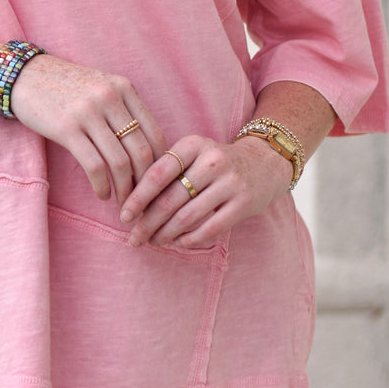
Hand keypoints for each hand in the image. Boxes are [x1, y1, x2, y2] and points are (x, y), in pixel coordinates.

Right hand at [9, 55, 165, 204]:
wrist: (24, 76)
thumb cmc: (66, 87)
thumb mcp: (101, 87)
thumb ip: (124, 110)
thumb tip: (149, 152)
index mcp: (124, 88)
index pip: (155, 134)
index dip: (160, 165)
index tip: (156, 183)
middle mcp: (109, 97)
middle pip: (141, 151)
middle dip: (145, 183)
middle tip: (143, 200)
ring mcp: (88, 112)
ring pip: (119, 162)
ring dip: (125, 190)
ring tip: (123, 203)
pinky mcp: (66, 128)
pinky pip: (94, 166)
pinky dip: (102, 186)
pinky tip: (102, 194)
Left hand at [117, 131, 291, 249]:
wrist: (265, 163)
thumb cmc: (215, 163)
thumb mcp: (193, 154)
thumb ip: (166, 172)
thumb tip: (132, 203)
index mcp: (193, 144)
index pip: (158, 173)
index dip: (138, 197)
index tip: (124, 215)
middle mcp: (212, 161)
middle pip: (170, 198)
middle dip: (147, 222)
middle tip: (134, 237)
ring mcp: (230, 182)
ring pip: (188, 216)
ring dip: (166, 234)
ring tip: (153, 241)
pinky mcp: (244, 203)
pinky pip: (210, 228)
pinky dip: (190, 239)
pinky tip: (179, 243)